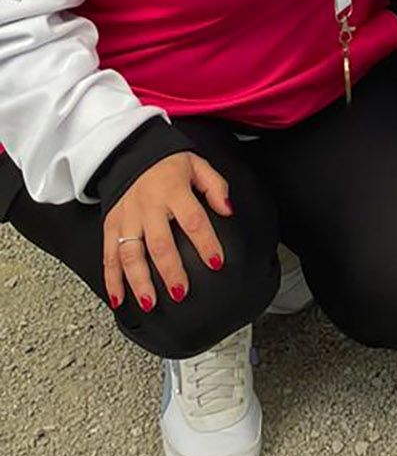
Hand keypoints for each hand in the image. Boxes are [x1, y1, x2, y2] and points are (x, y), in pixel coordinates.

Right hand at [102, 153, 230, 312]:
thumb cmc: (168, 162)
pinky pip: (108, 256)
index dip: (206, 243)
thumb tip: (228, 210)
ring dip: (139, 282)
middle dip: (170, 271)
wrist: (131, 151)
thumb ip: (215, 187)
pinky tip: (117, 299)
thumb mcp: (197, 165)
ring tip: (150, 303)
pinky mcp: (110, 225)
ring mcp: (126, 217)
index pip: (193, 220)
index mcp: (173, 190)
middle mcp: (148, 206)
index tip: (215, 262)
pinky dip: (111, 280)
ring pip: (130, 255)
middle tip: (181, 292)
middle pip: (159, 244)